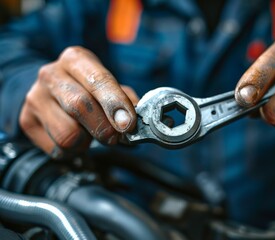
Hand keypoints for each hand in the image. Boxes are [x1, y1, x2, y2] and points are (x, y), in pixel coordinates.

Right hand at [19, 46, 137, 158]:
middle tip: (115, 137)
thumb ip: (125, 100)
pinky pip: (57, 148)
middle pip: (80, 106)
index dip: (115, 103)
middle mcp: (51, 74)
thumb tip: (137, 120)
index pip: (98, 80)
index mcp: (76, 59)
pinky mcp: (27, 121)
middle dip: (104, 127)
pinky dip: (73, 150)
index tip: (128, 123)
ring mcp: (35, 97)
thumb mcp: (108, 85)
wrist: (51, 92)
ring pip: (67, 134)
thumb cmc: (88, 89)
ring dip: (87, 142)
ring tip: (89, 134)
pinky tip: (75, 138)